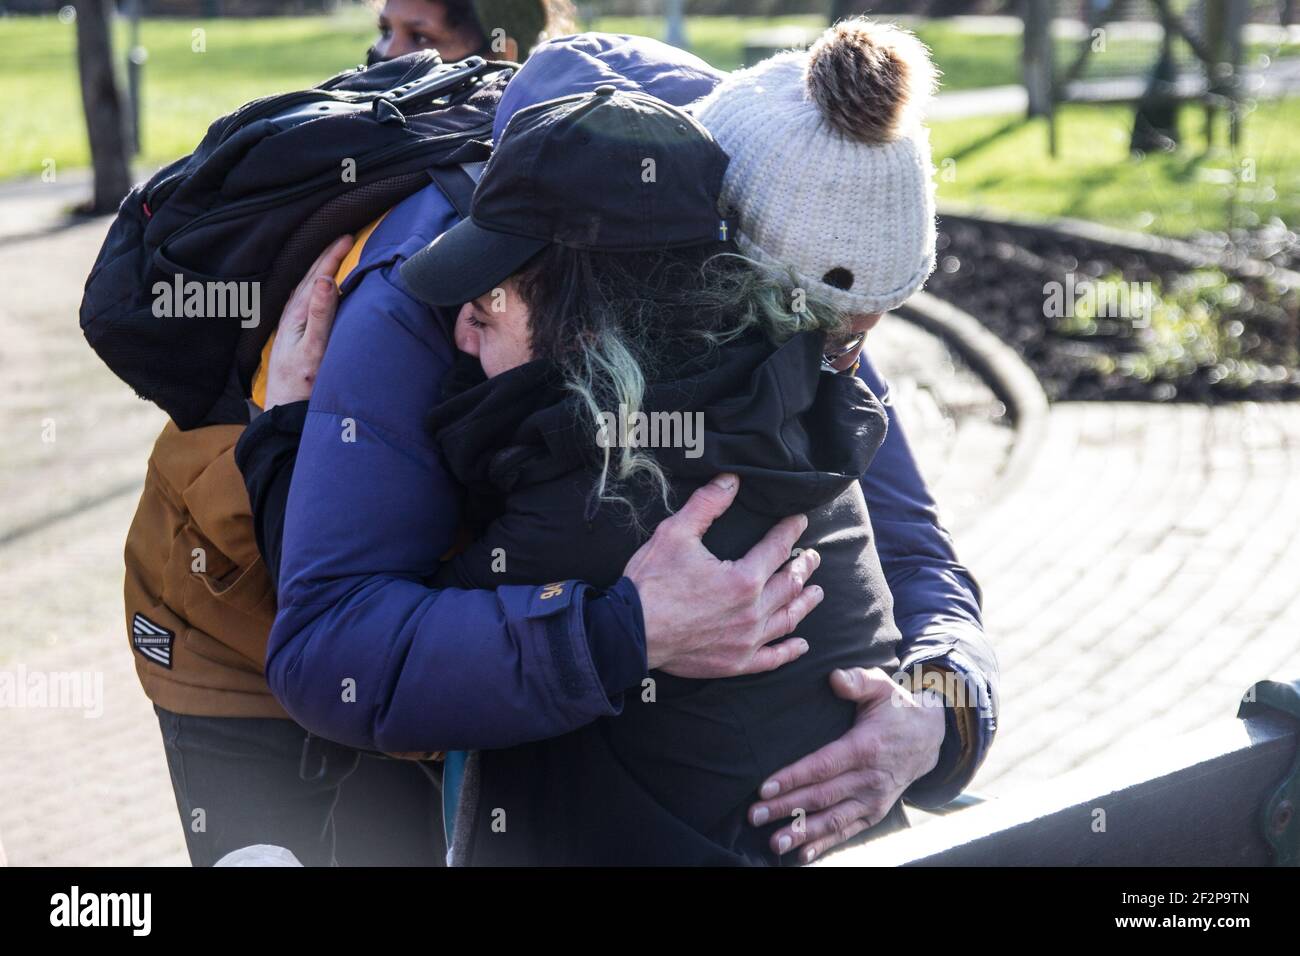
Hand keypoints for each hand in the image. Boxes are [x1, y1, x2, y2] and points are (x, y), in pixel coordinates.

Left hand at [263, 235, 354, 409]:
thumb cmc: (302, 383)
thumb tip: (326, 280)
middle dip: (326, 257)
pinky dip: (318, 289)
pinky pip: (309, 301)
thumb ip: (320, 314)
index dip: (331, 255)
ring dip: (321, 270)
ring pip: (308, 289)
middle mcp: (293, 315)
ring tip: (334, 257)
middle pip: (310, 278)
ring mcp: (294, 325)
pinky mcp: (297, 335)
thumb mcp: (314, 348)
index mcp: (298, 314)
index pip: (317, 276)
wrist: (284, 410)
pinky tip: (322, 291)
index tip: (346, 237)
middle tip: (343, 238)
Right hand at [623, 473, 822, 678]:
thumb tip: (731, 480)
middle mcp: (753, 611)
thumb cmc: (651, 583)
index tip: (800, 521)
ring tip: (817, 593)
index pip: (777, 548)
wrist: (630, 633)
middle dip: (804, 567)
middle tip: (813, 557)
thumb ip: (707, 505)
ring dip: (804, 603)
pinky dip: (789, 651)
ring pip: (787, 619)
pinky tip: (801, 645)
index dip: (791, 530)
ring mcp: (747, 640)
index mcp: (743, 578)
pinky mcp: (736, 663)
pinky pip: (772, 658)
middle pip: (789, 584)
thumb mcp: (675, 533)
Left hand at [748, 666, 945, 862]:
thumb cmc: (897, 709)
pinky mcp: (875, 812)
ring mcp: (873, 799)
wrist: (931, 737)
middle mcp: (869, 779)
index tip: (765, 788)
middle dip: (785, 808)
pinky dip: (826, 844)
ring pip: (833, 819)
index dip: (793, 778)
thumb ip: (858, 680)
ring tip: (774, 842)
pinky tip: (803, 854)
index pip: (822, 766)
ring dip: (802, 832)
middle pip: (820, 796)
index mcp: (865, 748)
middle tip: (754, 816)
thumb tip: (835, 678)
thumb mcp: (882, 687)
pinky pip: (848, 831)